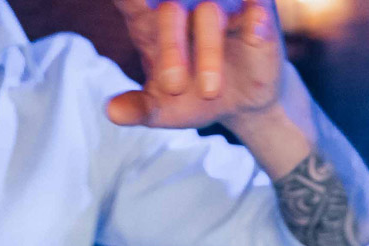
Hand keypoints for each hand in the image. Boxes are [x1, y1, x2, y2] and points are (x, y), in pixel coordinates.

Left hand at [107, 0, 283, 129]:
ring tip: (210, 91)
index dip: (132, 1)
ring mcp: (221, 6)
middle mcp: (184, 4)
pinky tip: (255, 26)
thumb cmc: (192, 97)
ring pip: (210, 11)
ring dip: (208, 53)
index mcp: (149, 19)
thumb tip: (112, 112)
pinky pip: (255, 10)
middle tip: (173, 87)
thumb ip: (139, 108)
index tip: (134, 8)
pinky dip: (255, 20)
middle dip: (170, 47)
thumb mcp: (163, 108)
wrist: (239, 106)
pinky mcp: (257, 14)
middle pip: (169, 8)